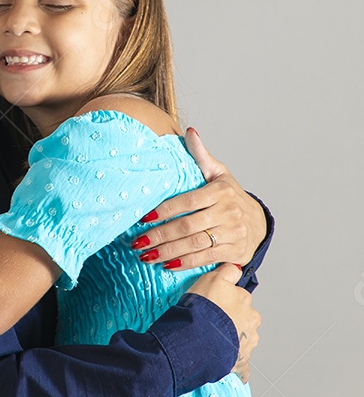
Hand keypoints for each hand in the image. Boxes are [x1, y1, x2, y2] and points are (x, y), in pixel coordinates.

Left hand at [131, 128, 266, 270]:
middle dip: (160, 235)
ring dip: (168, 252)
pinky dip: (185, 263)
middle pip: (188, 226)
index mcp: (221, 191)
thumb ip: (201, 155)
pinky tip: (166, 264)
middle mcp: (228, 212)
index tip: (144, 217)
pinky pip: (206, 258)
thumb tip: (190, 132)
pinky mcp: (234, 252)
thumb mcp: (219, 173)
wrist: (259, 223)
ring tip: (146, 255)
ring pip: (195, 244)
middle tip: (137, 242)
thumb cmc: (231, 195)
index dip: (165, 210)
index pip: (188, 201)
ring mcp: (233, 233)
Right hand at [186, 263, 261, 382]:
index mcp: (247, 304)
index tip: (216, 305)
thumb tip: (236, 267)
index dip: (227, 301)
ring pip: (242, 340)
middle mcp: (251, 324)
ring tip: (214, 341)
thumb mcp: (213, 279)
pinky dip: (236, 365)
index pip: (241, 299)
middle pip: (244, 320)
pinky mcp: (239, 363)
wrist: (196, 337)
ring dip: (233, 341)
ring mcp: (246, 344)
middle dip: (233, 322)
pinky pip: (241, 365)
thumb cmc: (203, 309)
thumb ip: (227, 272)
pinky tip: (225, 362)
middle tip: (214, 323)